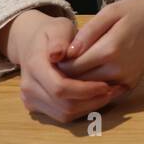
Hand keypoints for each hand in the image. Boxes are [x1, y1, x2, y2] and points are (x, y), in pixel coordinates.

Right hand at [6, 10, 127, 123]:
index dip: (84, 90)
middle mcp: (29, 87)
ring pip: (64, 114)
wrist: (31, 44)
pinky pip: (62, 115)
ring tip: (111, 94)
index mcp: (34, 66)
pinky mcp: (37, 106)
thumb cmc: (52, 33)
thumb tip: (57, 54)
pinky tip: (98, 98)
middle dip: (92, 101)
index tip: (106, 84)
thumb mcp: (58, 27)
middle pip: (63, 105)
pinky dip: (82, 110)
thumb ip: (59, 39)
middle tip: (115, 90)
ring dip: (90, 108)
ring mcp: (30, 99)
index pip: (60, 87)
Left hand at [55, 0, 143, 94]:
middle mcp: (118, 69)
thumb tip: (66, 53)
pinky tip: (89, 75)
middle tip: (59, 64)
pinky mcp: (132, 84)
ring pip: (90, 90)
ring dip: (78, 83)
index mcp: (109, 50)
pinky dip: (94, 87)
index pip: (71, 67)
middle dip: (65, 76)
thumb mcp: (111, 11)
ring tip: (73, 68)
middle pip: (78, 82)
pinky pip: (105, 92)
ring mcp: (126, 79)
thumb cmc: (137, 10)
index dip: (58, 64)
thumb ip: (88, 32)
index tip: (54, 56)